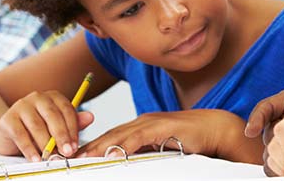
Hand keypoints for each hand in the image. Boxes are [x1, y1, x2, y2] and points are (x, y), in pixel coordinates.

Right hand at [0, 90, 94, 161]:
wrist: (8, 133)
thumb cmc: (38, 129)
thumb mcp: (57, 126)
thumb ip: (73, 123)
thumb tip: (91, 117)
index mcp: (53, 96)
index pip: (67, 110)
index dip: (73, 129)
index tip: (76, 146)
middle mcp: (37, 97)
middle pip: (53, 116)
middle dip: (62, 136)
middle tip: (68, 152)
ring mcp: (21, 106)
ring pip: (37, 126)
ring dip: (46, 144)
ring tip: (52, 158)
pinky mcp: (8, 119)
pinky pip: (20, 135)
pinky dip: (29, 149)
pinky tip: (36, 159)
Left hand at [76, 109, 262, 163]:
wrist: (215, 128)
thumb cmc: (191, 139)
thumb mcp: (162, 147)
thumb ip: (145, 152)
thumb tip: (126, 162)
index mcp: (141, 125)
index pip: (111, 137)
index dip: (92, 146)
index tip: (74, 157)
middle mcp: (142, 121)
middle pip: (109, 135)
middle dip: (88, 146)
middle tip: (68, 158)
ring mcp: (151, 122)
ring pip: (119, 135)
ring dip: (99, 147)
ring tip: (81, 158)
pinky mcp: (161, 127)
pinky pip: (138, 137)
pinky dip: (123, 145)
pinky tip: (111, 153)